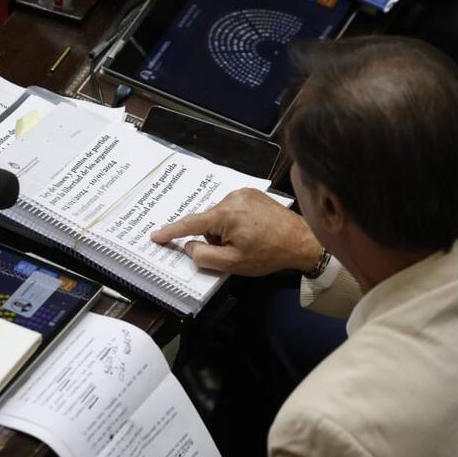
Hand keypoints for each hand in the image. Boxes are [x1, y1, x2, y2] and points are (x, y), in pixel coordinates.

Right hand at [150, 188, 322, 275]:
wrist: (301, 241)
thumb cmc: (269, 253)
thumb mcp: (233, 263)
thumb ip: (205, 256)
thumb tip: (189, 247)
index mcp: (226, 215)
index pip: (191, 223)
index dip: (171, 232)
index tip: (156, 235)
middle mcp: (232, 198)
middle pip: (208, 221)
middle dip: (214, 237)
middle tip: (234, 251)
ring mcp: (243, 193)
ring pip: (220, 215)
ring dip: (225, 230)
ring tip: (248, 241)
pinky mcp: (252, 193)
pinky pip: (232, 208)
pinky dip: (235, 221)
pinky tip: (252, 231)